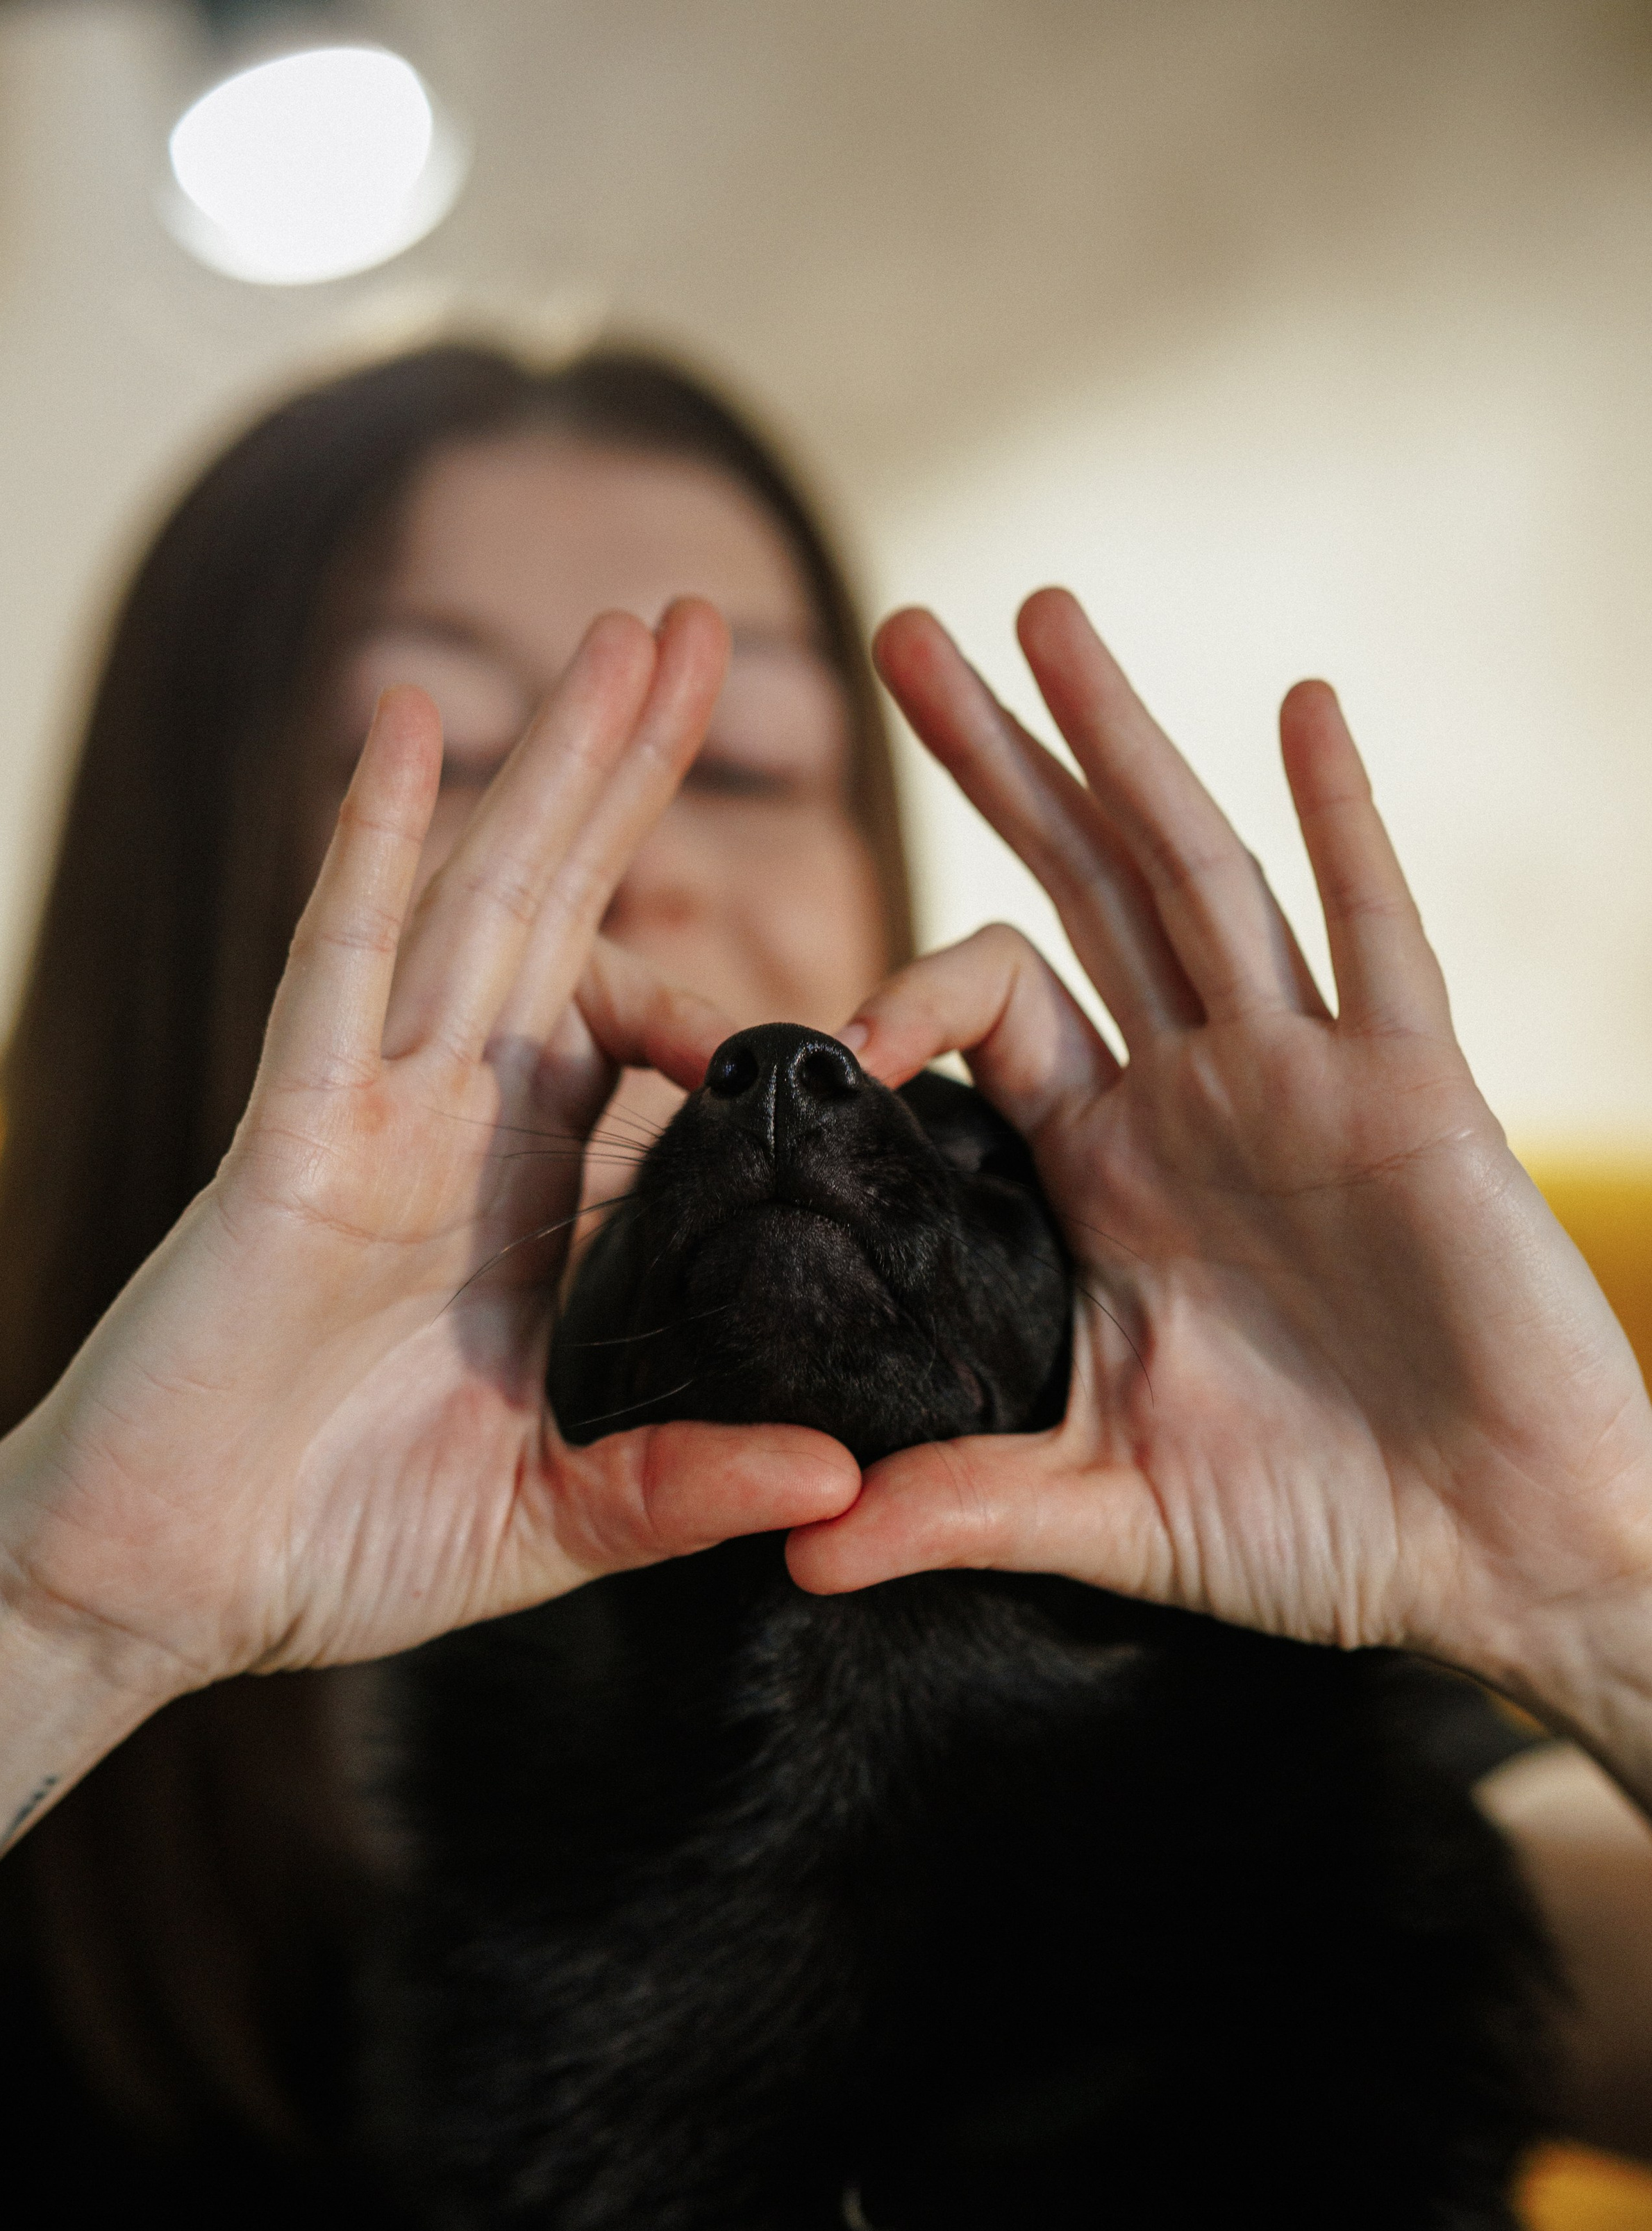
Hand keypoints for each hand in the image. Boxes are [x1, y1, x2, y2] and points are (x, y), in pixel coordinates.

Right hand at [0, 601, 857, 1701]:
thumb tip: (844, 1481)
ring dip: (554, 768)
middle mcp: (460, 1135)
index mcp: (531, 1209)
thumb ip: (686, 1482)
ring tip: (633, 639)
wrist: (168, 1589)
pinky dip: (369, 846)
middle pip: (568, 917)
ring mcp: (373, 1119)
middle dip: (638, 778)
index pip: (643, 1055)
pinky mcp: (287, 1137)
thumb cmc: (344, 1546)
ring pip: (481, 906)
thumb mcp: (557, 1516)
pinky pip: (338, 967)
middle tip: (715, 629)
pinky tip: (407, 726)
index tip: (837, 987)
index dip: (725, 991)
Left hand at [788, 592, 1651, 1783]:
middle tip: (897, 634)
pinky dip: (1346, 824)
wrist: (1499, 1556)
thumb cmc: (1316, 1530)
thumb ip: (956, 1506)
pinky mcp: (1418, 1094)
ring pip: (1200, 877)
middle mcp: (1195, 1096)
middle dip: (994, 764)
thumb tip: (789, 1549)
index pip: (986, 1015)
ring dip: (1127, 745)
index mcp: (1108, 1171)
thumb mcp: (1107, 1510)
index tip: (821, 1039)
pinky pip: (1376, 938)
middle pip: (1077, 890)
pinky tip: (1301, 710)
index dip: (900, 993)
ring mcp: (1306, 1079)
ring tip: (1048, 615)